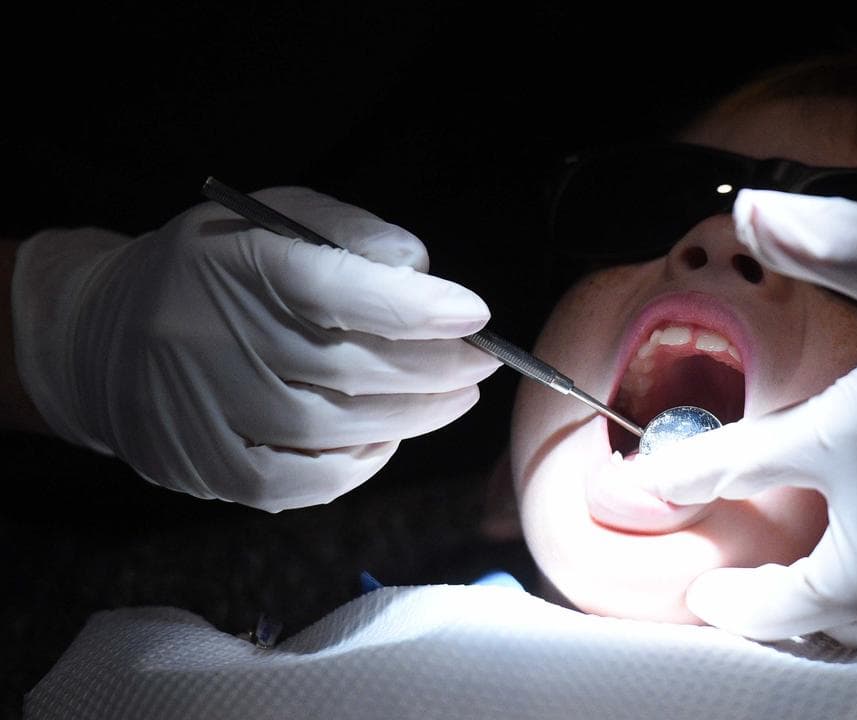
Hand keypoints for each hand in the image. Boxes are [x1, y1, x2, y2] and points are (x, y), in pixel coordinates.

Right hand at [12, 187, 499, 510]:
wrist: (102, 335)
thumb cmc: (215, 270)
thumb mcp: (273, 220)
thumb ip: (351, 234)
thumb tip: (422, 271)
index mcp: (235, 263)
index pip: (337, 290)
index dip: (416, 308)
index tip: (475, 313)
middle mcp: (211, 337)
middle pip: (348, 368)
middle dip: (434, 369)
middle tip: (482, 363)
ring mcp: (202, 409)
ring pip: (331, 429)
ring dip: (411, 417)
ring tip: (455, 397)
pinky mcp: (203, 465)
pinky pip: (296, 483)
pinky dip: (356, 465)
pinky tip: (388, 438)